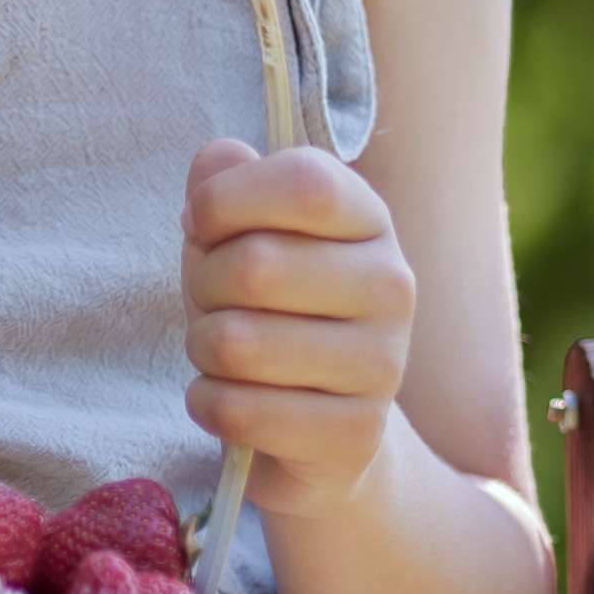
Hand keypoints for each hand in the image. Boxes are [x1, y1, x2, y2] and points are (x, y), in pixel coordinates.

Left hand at [181, 139, 415, 516]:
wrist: (320, 426)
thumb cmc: (271, 310)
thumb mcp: (240, 236)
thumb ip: (225, 186)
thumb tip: (219, 157)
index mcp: (368, 219)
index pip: (304, 183)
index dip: (228, 199)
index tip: (202, 223)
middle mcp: (390, 286)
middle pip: (255, 267)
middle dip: (202, 285)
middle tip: (212, 302)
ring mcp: (383, 365)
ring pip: (238, 344)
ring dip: (202, 349)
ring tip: (222, 352)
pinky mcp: (355, 435)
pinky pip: (239, 410)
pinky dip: (207, 404)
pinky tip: (226, 400)